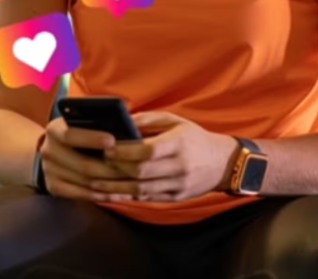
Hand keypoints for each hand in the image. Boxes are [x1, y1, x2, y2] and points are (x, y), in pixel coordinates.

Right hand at [40, 116, 137, 202]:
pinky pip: (80, 194)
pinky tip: (116, 194)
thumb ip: (100, 122)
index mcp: (55, 129)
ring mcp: (49, 171)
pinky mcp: (53, 187)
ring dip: (110, 185)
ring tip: (131, 183)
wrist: (54, 149)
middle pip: (83, 164)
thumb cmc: (79, 133)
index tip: (112, 141)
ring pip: (85, 181)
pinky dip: (100, 196)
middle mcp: (48, 150)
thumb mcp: (82, 123)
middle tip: (133, 169)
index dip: (92, 138)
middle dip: (111, 168)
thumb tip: (130, 124)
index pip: (71, 134)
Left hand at [90, 111, 239, 202]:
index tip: (107, 149)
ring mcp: (178, 184)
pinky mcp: (176, 197)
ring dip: (116, 188)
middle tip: (95, 165)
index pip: (148, 150)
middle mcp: (180, 166)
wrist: (222, 163)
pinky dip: (128, 197)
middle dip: (115, 169)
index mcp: (179, 143)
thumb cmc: (194, 137)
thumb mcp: (175, 120)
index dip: (124, 152)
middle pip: (141, 172)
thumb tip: (122, 121)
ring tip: (94, 184)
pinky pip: (147, 198)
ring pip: (141, 190)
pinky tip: (111, 194)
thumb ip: (148, 119)